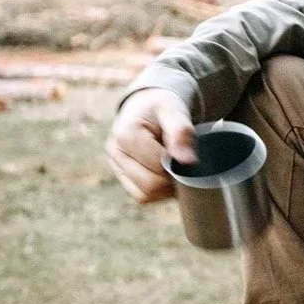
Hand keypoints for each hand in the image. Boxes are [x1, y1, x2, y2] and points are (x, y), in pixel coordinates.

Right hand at [105, 88, 197, 203]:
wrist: (147, 107)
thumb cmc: (162, 108)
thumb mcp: (173, 110)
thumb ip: (181, 132)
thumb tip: (188, 161)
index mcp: (126, 135)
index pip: (158, 166)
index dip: (178, 165)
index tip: (188, 153)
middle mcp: (115, 153)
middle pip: (150, 185)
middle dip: (172, 178)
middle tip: (184, 163)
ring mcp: (115, 167)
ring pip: (145, 195)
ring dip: (166, 187)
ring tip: (174, 166)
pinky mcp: (121, 177)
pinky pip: (142, 196)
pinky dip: (158, 191)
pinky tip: (166, 174)